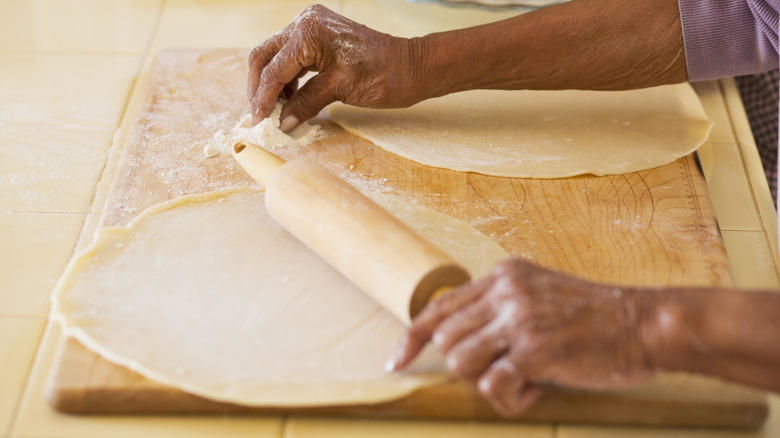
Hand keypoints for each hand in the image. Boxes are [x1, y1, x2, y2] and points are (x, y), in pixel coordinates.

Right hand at [247, 4, 425, 129]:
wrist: (413, 66)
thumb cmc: (385, 74)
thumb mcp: (340, 91)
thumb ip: (305, 104)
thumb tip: (281, 123)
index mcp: (308, 32)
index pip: (273, 69)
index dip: (263, 99)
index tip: (258, 123)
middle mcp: (305, 23)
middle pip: (264, 56)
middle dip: (260, 88)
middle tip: (260, 116)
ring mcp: (311, 28)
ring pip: (276, 57)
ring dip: (272, 84)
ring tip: (275, 111)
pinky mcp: (319, 38)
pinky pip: (292, 58)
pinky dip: (288, 79)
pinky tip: (290, 99)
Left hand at [386, 259, 654, 415]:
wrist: (644, 324)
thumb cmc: (593, 320)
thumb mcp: (539, 297)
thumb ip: (498, 310)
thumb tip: (455, 346)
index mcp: (503, 276)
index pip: (440, 305)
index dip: (412, 337)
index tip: (397, 361)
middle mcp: (506, 291)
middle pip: (446, 341)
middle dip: (468, 367)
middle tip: (506, 372)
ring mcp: (518, 318)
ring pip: (460, 363)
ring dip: (489, 383)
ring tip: (525, 379)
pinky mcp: (534, 349)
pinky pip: (491, 386)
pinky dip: (510, 399)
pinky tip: (537, 389)